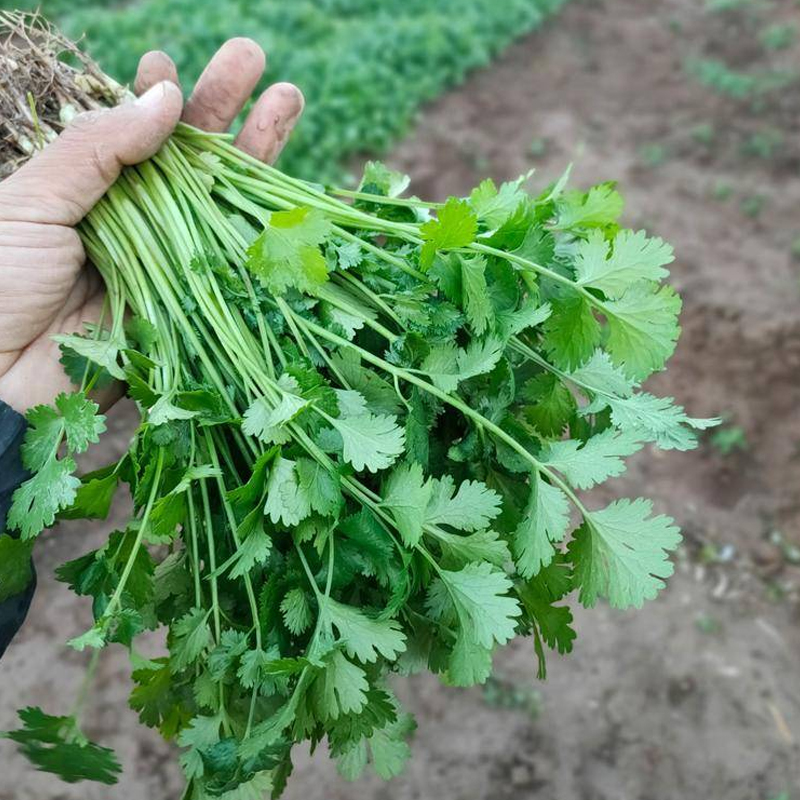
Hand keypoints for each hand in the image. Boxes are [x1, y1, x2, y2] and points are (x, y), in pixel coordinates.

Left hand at [0, 39, 302, 412]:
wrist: (1, 388)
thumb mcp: (30, 201)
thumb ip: (97, 149)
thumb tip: (164, 95)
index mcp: (85, 189)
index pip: (133, 133)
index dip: (157, 97)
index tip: (170, 62)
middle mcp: (131, 220)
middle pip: (186, 157)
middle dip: (221, 107)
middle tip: (254, 58)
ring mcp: (165, 261)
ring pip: (218, 200)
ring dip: (253, 153)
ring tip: (288, 98)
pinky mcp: (189, 302)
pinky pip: (231, 259)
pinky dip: (262, 227)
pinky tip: (286, 189)